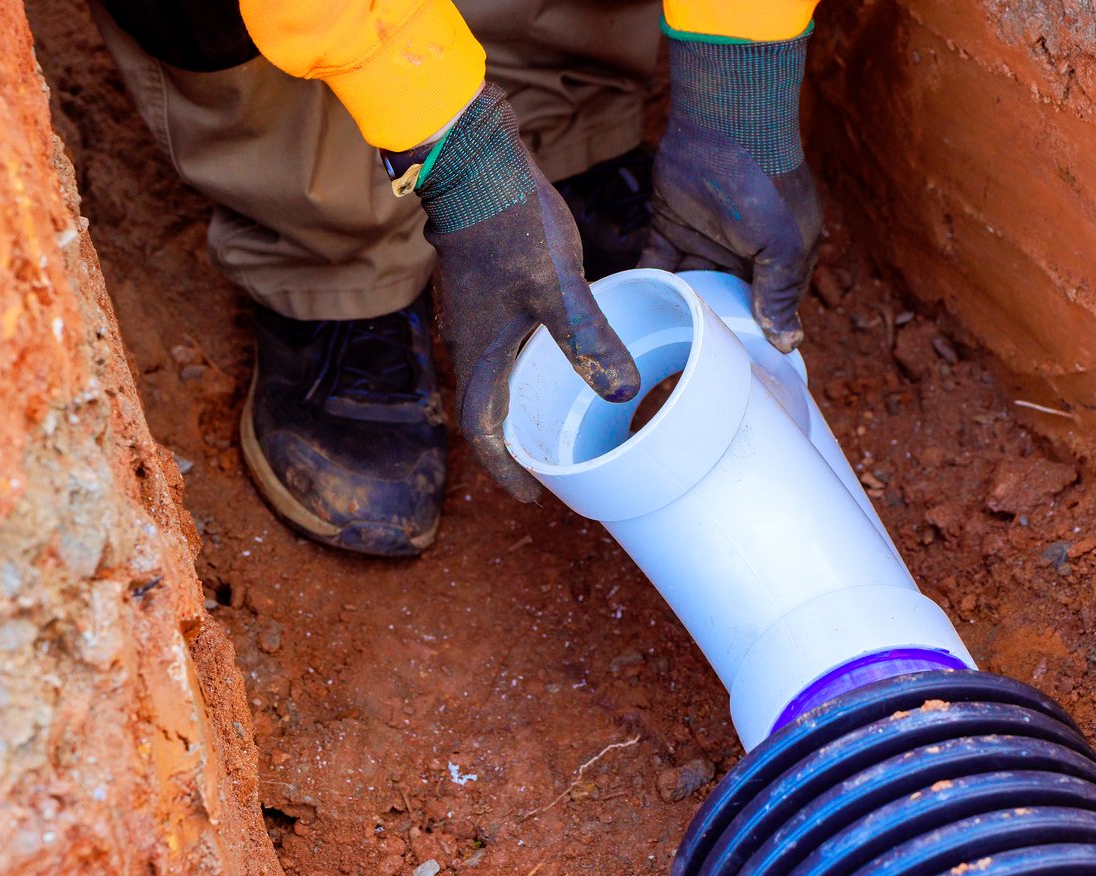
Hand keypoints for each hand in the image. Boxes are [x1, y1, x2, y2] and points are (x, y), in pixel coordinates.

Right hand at [383, 84, 639, 502]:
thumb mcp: (556, 286)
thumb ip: (587, 339)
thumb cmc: (508, 221)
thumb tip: (621, 393)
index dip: (504, 469)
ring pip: (504, 377)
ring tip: (563, 424)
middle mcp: (475, 341)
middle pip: (492, 410)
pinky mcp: (495, 291)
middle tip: (553, 468)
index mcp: (481, 353)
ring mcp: (482, 315)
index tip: (530, 496)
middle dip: (518, 445)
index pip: (483, 430)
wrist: (474, 158)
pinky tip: (567, 358)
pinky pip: (513, 346)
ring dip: (526, 405)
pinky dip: (536, 366)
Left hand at [640, 32, 821, 352]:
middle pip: (728, 302)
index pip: (773, 308)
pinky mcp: (672, 228)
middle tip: (697, 362)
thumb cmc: (765, 184)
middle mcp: (745, 254)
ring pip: (691, 287)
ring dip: (679, 310)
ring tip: (662, 345)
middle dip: (714, 328)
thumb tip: (788, 344)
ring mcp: (707, 241)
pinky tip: (633, 310)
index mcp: (782, 259)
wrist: (721, 123)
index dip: (758, 335)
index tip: (742, 366)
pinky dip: (645, 283)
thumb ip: (780, 293)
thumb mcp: (783, 245)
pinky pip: (656, 264)